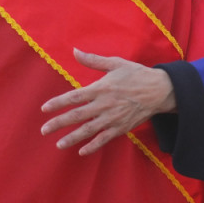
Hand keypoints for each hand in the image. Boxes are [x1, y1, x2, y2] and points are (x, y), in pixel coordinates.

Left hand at [40, 49, 174, 154]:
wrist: (159, 90)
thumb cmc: (136, 74)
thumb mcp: (115, 63)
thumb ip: (93, 60)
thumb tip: (75, 51)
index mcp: (101, 88)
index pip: (74, 97)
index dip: (58, 103)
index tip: (44, 108)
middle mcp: (104, 105)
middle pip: (77, 115)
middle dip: (59, 123)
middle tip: (44, 130)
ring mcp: (112, 118)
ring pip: (88, 130)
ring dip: (72, 138)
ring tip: (58, 144)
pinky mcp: (121, 128)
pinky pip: (104, 139)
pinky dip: (93, 146)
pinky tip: (81, 151)